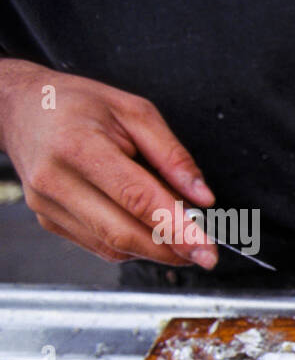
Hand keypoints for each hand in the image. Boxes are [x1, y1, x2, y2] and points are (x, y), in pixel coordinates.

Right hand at [0, 59, 215, 265]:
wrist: (22, 109)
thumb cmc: (79, 106)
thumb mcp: (135, 112)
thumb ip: (173, 156)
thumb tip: (203, 198)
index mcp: (78, 145)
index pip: (136, 198)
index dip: (177, 229)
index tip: (207, 250)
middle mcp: (56, 179)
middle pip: (123, 233)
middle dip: (171, 250)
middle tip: (204, 253)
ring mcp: (48, 204)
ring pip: (113, 246)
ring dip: (154, 249)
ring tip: (179, 233)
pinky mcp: (48, 220)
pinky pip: (100, 246)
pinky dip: (132, 245)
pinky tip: (146, 228)